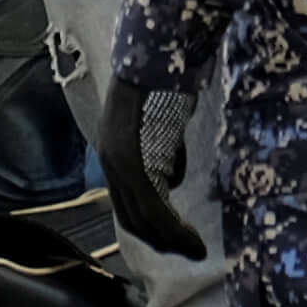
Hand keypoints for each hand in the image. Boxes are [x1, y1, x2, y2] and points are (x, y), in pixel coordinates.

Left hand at [97, 80, 204, 260]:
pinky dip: (173, 227)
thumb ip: (163, 153)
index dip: (151, 227)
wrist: (160, 54)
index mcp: (114, 150)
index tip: (177, 241)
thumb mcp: (163, 125)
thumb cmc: (166, 81)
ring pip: (143, 216)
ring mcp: (119, 160)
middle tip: (190, 253)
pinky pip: (152, 205)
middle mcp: (110, 159)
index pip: (127, 203)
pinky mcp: (133, 160)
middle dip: (162, 241)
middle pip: (132, 217)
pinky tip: (191, 237)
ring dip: (171, 239)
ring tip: (195, 249)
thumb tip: (171, 180)